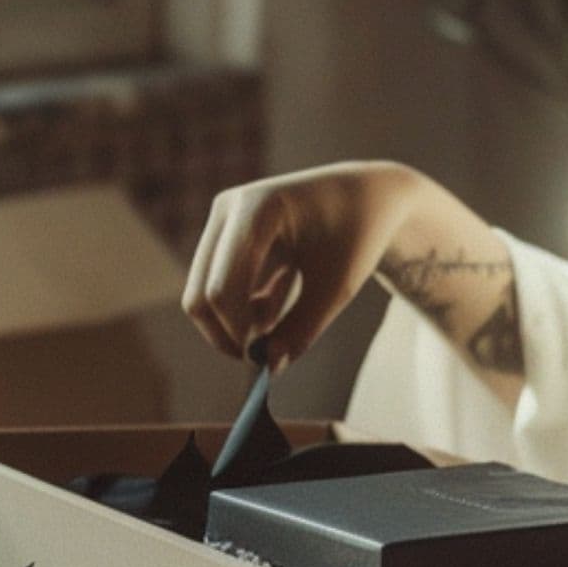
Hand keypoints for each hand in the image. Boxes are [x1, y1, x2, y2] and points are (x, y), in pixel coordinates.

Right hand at [182, 161, 421, 368]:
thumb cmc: (357, 236)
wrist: (366, 197)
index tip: (266, 360)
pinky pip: (217, 286)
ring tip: (284, 312)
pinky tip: (281, 292)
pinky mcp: (223, 233)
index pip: (223, 288)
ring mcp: (222, 218)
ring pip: (204, 293)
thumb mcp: (336, 288)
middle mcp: (229, 207)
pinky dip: (245, 305)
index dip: (237, 332)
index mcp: (258, 209)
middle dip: (229, 333)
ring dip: (241, 319)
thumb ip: (301, 330)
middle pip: (201, 294)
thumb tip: (267, 369)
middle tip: (266, 356)